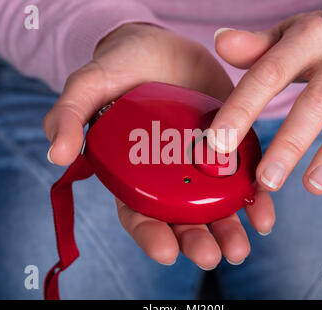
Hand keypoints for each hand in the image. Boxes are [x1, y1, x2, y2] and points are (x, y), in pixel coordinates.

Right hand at [43, 23, 274, 268]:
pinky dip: (253, 200)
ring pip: (214, 208)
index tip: (167, 250)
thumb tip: (58, 154)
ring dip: (229, 231)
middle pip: (181, 220)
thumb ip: (70, 115)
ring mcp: (200, 165)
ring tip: (239, 248)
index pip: (138, 214)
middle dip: (196, 241)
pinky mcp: (228, 149)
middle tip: (212, 255)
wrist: (163, 44)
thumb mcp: (90, 84)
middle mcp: (168, 177)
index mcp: (132, 173)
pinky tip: (264, 215)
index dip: (150, 235)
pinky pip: (242, 179)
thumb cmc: (122, 66)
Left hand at [210, 0, 321, 193]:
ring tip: (312, 186)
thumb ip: (256, 47)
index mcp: (309, 38)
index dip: (243, 107)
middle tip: (266, 179)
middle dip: (290, 143)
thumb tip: (219, 41)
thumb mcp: (290, 35)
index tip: (220, 143)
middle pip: (316, 100)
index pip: (270, 73)